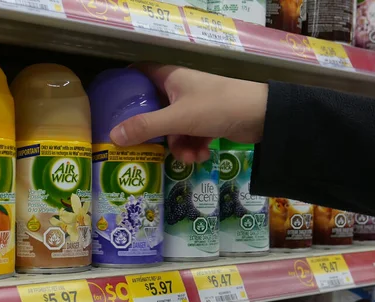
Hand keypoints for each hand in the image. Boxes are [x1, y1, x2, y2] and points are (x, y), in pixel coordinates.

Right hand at [109, 63, 267, 162]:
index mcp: (170, 77)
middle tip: (142, 146)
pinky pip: (189, 136)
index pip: (140, 72)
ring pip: (172, 128)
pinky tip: (200, 156)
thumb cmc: (216, 106)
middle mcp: (179, 89)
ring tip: (187, 156)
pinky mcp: (207, 121)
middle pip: (153, 108)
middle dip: (152, 131)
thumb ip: (145, 127)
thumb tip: (113, 136)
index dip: (126, 84)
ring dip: (178, 146)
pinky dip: (192, 147)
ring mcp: (194, 106)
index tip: (112, 102)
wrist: (262, 116)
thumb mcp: (178, 118)